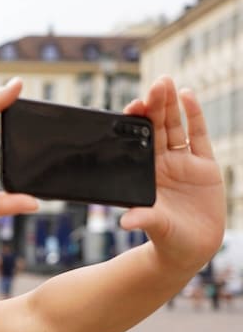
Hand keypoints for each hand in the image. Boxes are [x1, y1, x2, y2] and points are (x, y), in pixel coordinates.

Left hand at [120, 77, 224, 269]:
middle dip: (155, 106)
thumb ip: (144, 219)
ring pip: (175, 127)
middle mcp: (161, 163)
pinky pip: (198, 136)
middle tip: (154, 84)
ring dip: (171, 105)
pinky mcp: (204, 165)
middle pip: (156, 128)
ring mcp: (182, 162)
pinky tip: (187, 96)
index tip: (132, 106)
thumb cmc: (166, 238)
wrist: (191, 248)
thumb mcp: (156, 227)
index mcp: (144, 173)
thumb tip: (126, 221)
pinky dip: (194, 116)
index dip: (135, 123)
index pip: (137, 142)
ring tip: (167, 83)